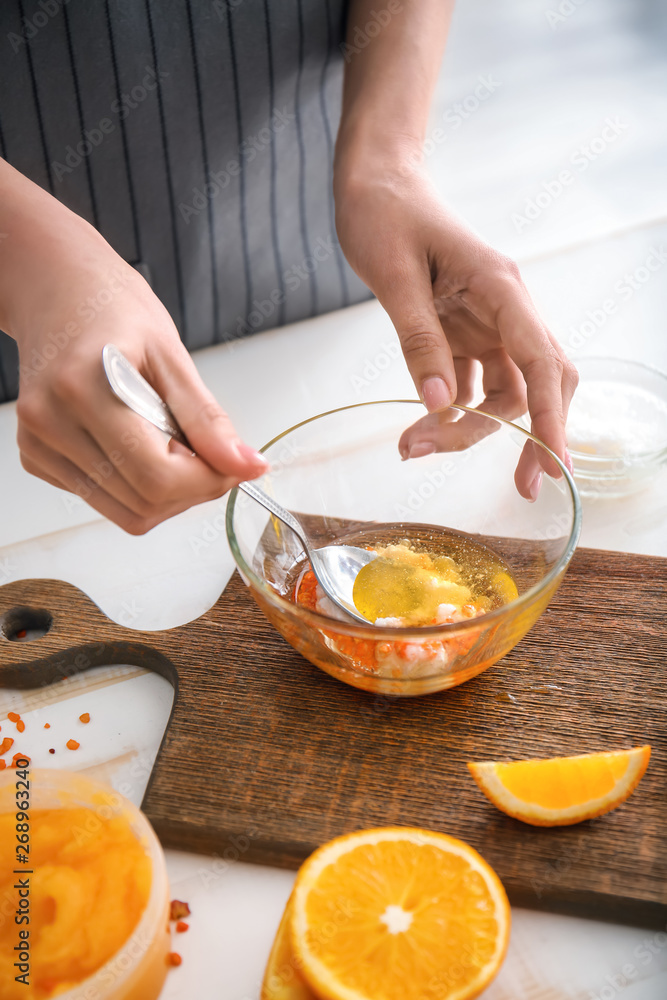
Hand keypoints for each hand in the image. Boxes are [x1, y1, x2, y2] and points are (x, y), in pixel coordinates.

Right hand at [9, 202, 266, 533]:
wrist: (57, 290)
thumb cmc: (112, 309)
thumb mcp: (172, 355)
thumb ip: (207, 419)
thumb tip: (246, 466)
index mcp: (85, 388)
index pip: (158, 477)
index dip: (207, 482)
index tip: (230, 464)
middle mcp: (51, 421)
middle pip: (144, 504)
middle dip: (191, 489)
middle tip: (205, 451)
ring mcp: (39, 444)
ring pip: (126, 512)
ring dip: (166, 492)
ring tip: (170, 441)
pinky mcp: (36, 457)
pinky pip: (103, 499)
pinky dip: (135, 485)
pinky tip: (138, 442)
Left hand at [334, 163, 576, 498]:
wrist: (375, 183)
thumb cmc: (384, 213)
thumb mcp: (393, 276)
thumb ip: (418, 340)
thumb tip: (440, 406)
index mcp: (500, 287)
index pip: (540, 359)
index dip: (552, 416)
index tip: (555, 464)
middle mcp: (505, 308)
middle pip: (537, 383)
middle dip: (530, 436)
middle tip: (519, 488)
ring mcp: (487, 322)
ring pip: (505, 390)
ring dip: (474, 428)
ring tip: (415, 448)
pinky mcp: (464, 331)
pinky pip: (473, 381)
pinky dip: (454, 410)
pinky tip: (421, 426)